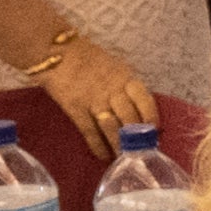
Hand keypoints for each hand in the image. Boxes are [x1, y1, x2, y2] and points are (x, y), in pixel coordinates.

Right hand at [39, 37, 156, 151]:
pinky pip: (90, 131)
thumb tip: (138, 107)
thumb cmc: (87, 58)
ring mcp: (93, 100)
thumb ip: (126, 85)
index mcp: (125, 77)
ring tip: (125, 158)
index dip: (151, 117)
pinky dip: (98, 145)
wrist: (54, 51)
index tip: (156, 131)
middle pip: (130, 118)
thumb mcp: (114, 66)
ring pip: (112, 128)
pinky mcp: (75, 109)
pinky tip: (103, 156)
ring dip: (119, 146)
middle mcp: (112, 90)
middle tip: (142, 152)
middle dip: (137, 137)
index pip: (145, 100)